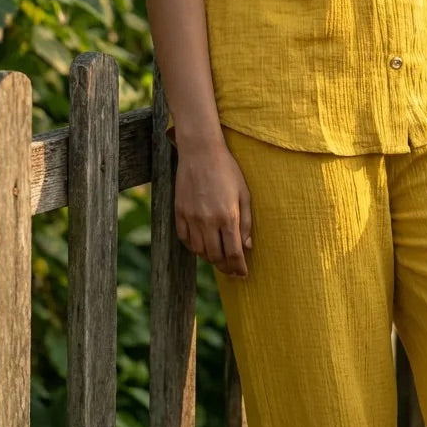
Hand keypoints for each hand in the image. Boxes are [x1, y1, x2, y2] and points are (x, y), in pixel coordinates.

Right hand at [173, 137, 252, 277]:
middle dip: (225, 267)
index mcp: (228, 216)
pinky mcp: (179, 212)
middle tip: (232, 270)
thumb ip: (246, 222)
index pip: (234, 253)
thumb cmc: (227, 170)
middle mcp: (209, 220)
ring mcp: (192, 217)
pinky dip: (194, 247)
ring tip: (217, 256)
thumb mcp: (244, 193)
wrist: (200, 152)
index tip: (242, 274)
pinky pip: (185, 239)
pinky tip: (201, 245)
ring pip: (199, 251)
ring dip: (210, 258)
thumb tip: (247, 246)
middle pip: (216, 256)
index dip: (238, 268)